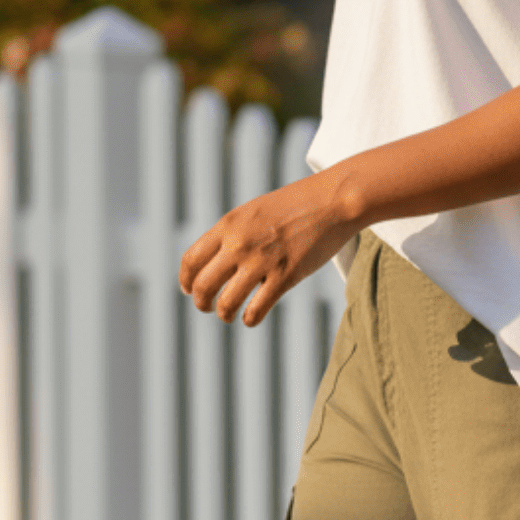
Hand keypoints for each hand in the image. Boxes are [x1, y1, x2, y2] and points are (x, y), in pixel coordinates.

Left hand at [178, 170, 358, 326]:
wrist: (333, 200)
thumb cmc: (296, 204)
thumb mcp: (255, 210)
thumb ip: (233, 233)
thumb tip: (215, 261)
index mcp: (229, 224)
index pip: (190, 260)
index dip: (186, 281)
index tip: (190, 290)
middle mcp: (240, 243)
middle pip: (202, 285)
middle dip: (202, 303)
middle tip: (208, 307)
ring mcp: (262, 260)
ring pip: (226, 304)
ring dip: (224, 314)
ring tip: (230, 314)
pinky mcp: (285, 276)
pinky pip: (256, 310)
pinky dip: (250, 319)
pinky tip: (253, 316)